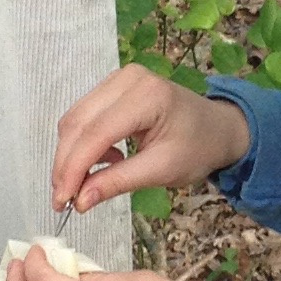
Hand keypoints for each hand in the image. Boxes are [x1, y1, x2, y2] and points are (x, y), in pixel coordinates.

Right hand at [52, 64, 251, 216]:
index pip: (95, 133)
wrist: (217, 128)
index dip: (73, 169)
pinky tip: (106, 161)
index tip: (62, 201)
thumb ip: (118, 182)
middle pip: (78, 123)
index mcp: (147, 96)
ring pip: (75, 119)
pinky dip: (84, 144)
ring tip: (85, 185)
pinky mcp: (112, 86)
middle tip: (64, 200)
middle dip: (66, 165)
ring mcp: (118, 79)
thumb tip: (80, 200)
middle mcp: (128, 79)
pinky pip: (84, 116)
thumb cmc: (198, 147)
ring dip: (72, 156)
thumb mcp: (161, 170)